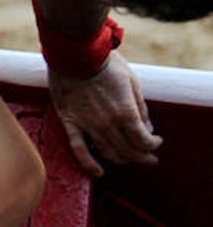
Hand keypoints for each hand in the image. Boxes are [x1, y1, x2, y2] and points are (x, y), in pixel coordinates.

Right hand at [48, 51, 160, 176]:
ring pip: (108, 152)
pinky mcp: (70, 121)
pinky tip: (98, 172)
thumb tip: (146, 127)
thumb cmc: (105, 63)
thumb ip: (140, 107)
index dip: (153, 144)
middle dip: (143, 157)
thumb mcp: (132, 81)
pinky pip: (78, 148)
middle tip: (149, 158)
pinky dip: (89, 164)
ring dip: (122, 159)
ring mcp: (88, 124)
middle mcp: (108, 123)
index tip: (155, 141)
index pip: (144, 140)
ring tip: (129, 159)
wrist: (75, 54)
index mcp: (125, 111)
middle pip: (129, 150)